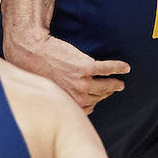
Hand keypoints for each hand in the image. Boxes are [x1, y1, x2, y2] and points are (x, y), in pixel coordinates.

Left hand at [3, 31, 128, 113]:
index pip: (88, 107)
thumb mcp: (46, 89)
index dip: (94, 102)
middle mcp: (77, 97)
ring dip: (115, 84)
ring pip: (105, 86)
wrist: (31, 50)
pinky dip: (118, 67)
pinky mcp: (87, 67)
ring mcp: (83, 83)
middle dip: (106, 93)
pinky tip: (126, 67)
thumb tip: (64, 99)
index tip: (99, 99)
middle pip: (98, 97)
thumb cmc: (33, 68)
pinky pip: (108, 69)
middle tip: (114, 88)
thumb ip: (59, 97)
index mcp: (68, 104)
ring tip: (120, 82)